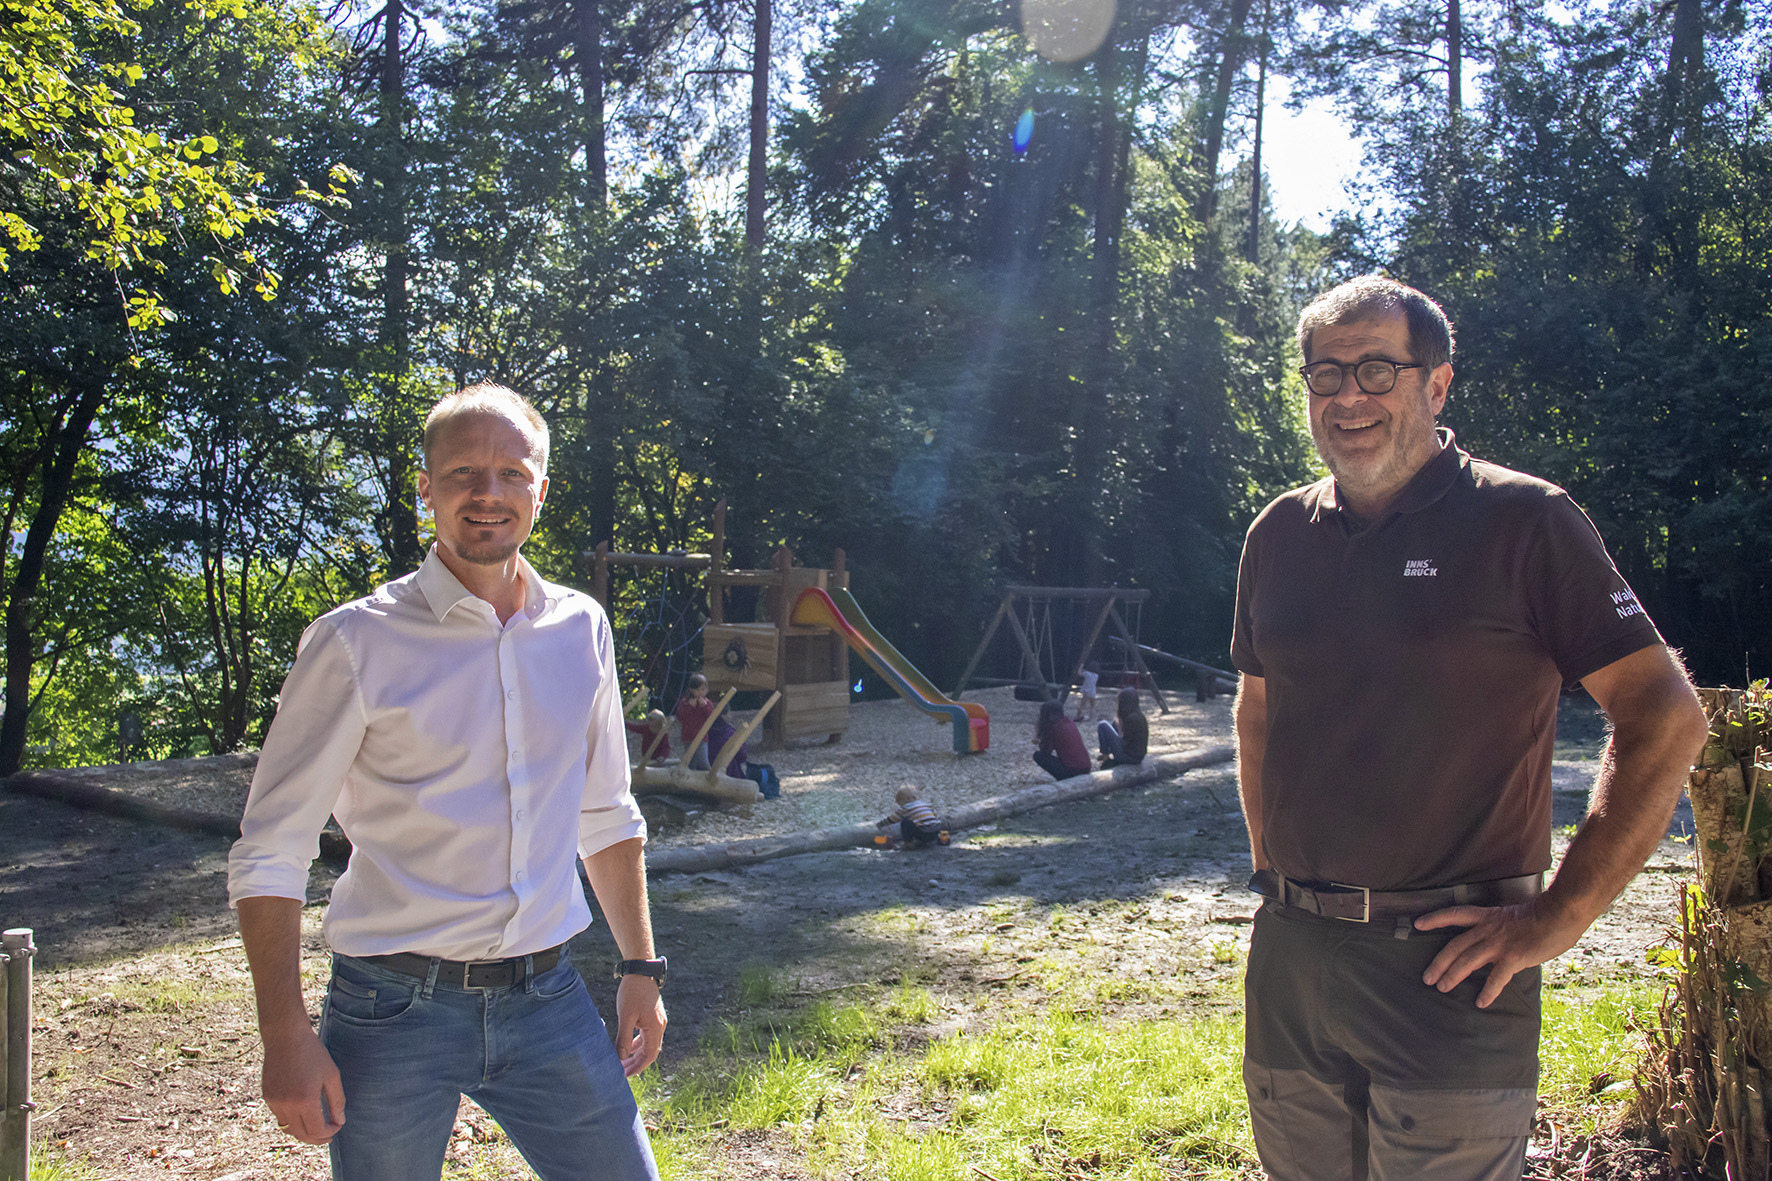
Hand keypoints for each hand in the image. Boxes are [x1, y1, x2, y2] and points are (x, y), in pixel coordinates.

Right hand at [261, 1022, 344, 1143]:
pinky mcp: (267, 1096)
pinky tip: (302, 1112)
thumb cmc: (312, 1053)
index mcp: (305, 1100)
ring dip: (303, 1131)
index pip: (316, 1130)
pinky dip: (292, 1120)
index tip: (337, 1127)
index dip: (328, 1132)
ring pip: (289, 1128)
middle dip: (316, 1138)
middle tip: (328, 1135)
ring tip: (316, 1127)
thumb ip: (336, 1101)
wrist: (285, 1037)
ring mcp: (274, 1102)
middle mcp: (287, 1105)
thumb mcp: (331, 1075)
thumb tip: (339, 1121)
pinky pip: (280, 1116)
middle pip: (301, 1134)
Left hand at [613, 973, 666, 1076]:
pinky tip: (627, 1047)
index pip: (649, 1055)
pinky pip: (646, 1035)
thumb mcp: (626, 1016)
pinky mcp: (652, 1016)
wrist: (640, 970)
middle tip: (621, 1072)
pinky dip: (637, 1043)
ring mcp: (657, 1021)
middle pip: (649, 1052)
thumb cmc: (632, 991)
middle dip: (636, 1063)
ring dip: (636, 1054)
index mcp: (655, 1028)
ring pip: (647, 1044)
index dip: (638, 1067)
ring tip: (622, 1062)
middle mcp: (659, 1026)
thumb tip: (620, 1057)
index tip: (625, 1076)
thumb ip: (624, 1038)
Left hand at [1415, 898, 1585, 1008]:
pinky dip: (1488, 991)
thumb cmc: (1544, 914)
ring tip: (1442, 988)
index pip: (1455, 914)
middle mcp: (1488, 929)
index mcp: (1488, 916)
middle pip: (1455, 946)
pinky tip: (1481, 1002)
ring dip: (1453, 976)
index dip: (1436, 919)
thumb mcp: (1514, 917)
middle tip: (1427, 978)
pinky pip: (1496, 977)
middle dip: (1439, 963)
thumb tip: (1500, 946)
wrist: (1561, 913)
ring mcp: (1500, 943)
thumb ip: (1503, 930)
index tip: (1418, 924)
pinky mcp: (1513, 957)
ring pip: (1468, 961)